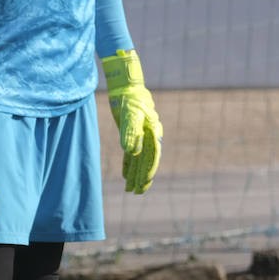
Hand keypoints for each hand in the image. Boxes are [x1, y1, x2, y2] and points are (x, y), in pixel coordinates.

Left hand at [102, 50, 162, 193]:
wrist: (127, 87)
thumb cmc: (131, 99)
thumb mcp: (130, 115)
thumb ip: (131, 133)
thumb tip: (132, 152)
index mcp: (153, 132)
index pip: (153, 156)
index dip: (149, 170)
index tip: (144, 183)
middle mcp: (149, 136)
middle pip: (147, 161)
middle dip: (142, 177)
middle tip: (138, 193)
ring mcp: (141, 136)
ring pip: (138, 159)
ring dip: (134, 174)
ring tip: (130, 189)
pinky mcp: (132, 134)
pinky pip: (131, 153)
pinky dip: (128, 164)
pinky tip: (125, 175)